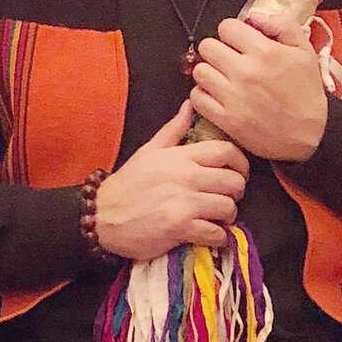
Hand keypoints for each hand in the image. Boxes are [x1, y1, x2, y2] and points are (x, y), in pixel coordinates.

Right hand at [94, 103, 249, 259]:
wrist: (102, 215)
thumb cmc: (128, 184)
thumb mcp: (150, 150)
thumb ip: (174, 129)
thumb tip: (191, 105)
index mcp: (180, 157)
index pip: (226, 151)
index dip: (240, 163)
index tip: (237, 173)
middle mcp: (186, 177)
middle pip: (234, 182)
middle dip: (236, 192)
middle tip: (226, 197)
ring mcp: (184, 203)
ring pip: (228, 208)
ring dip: (227, 217)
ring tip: (216, 217)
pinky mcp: (180, 228)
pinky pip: (216, 234)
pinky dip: (217, 237)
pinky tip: (209, 234)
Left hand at [188, 16, 329, 162]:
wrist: (310, 136)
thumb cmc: (307, 94)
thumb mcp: (305, 52)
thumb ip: (282, 26)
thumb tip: (256, 16)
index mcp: (264, 52)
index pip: (226, 27)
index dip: (231, 32)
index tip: (237, 41)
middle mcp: (245, 71)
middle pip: (207, 47)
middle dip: (217, 50)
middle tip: (227, 59)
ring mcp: (233, 96)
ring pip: (200, 71)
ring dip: (208, 72)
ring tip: (221, 78)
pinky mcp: (226, 119)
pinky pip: (197, 98)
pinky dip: (203, 95)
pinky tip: (216, 95)